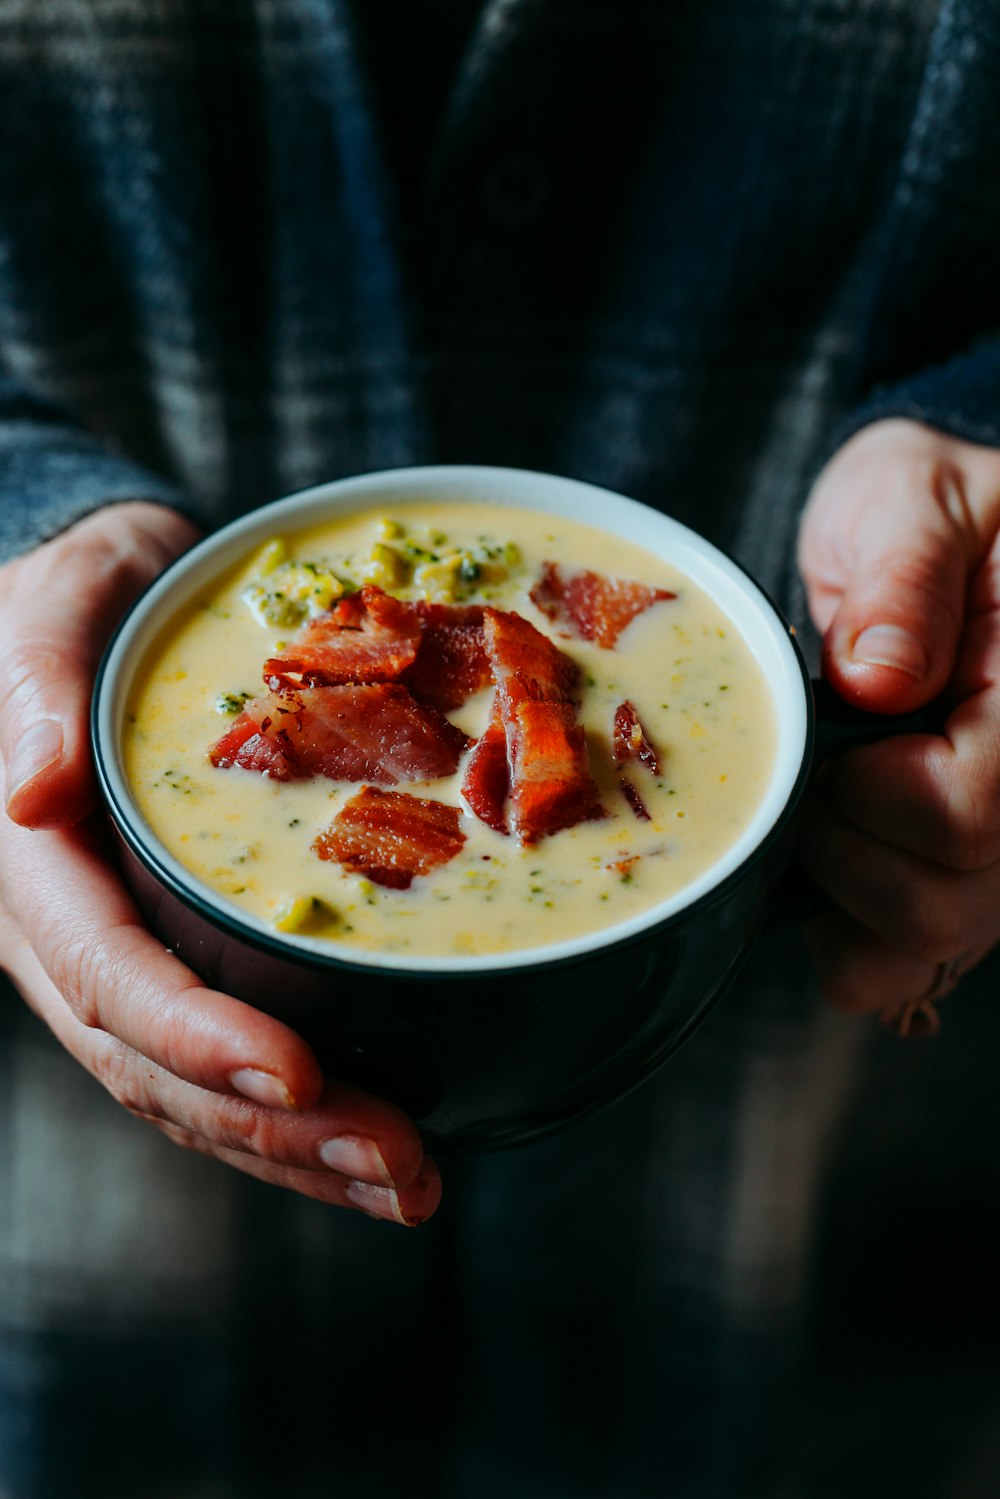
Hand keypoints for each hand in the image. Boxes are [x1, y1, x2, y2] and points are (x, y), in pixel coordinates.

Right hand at [0, 504, 439, 1222]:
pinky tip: (370, 1145)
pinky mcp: (173, 964)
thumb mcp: (54, 610)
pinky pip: (222, 1062)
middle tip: (400, 1164)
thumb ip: (33, 684)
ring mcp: (119, 963)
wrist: (99, 622)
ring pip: (192, 1092)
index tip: (300, 1075)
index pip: (105, 975)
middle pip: (159, 1064)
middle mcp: (69, 937)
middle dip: (278, 1129)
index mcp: (34, 867)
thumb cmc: (83, 603)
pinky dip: (294, 1118)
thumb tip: (34, 791)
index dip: (197, 1035)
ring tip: (410, 1183)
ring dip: (299, 1152)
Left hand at [797, 418, 999, 1029]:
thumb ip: (903, 580)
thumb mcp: (909, 498)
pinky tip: (829, 861)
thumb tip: (879, 679)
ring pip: (929, 941)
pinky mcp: (970, 871)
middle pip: (947, 901)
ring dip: (844, 893)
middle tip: (821, 760)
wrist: (934, 533)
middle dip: (847, 843)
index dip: (877, 791)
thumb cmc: (925, 506)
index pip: (972, 811)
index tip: (842, 721)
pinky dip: (852, 935)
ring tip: (826, 799)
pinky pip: (909, 959)